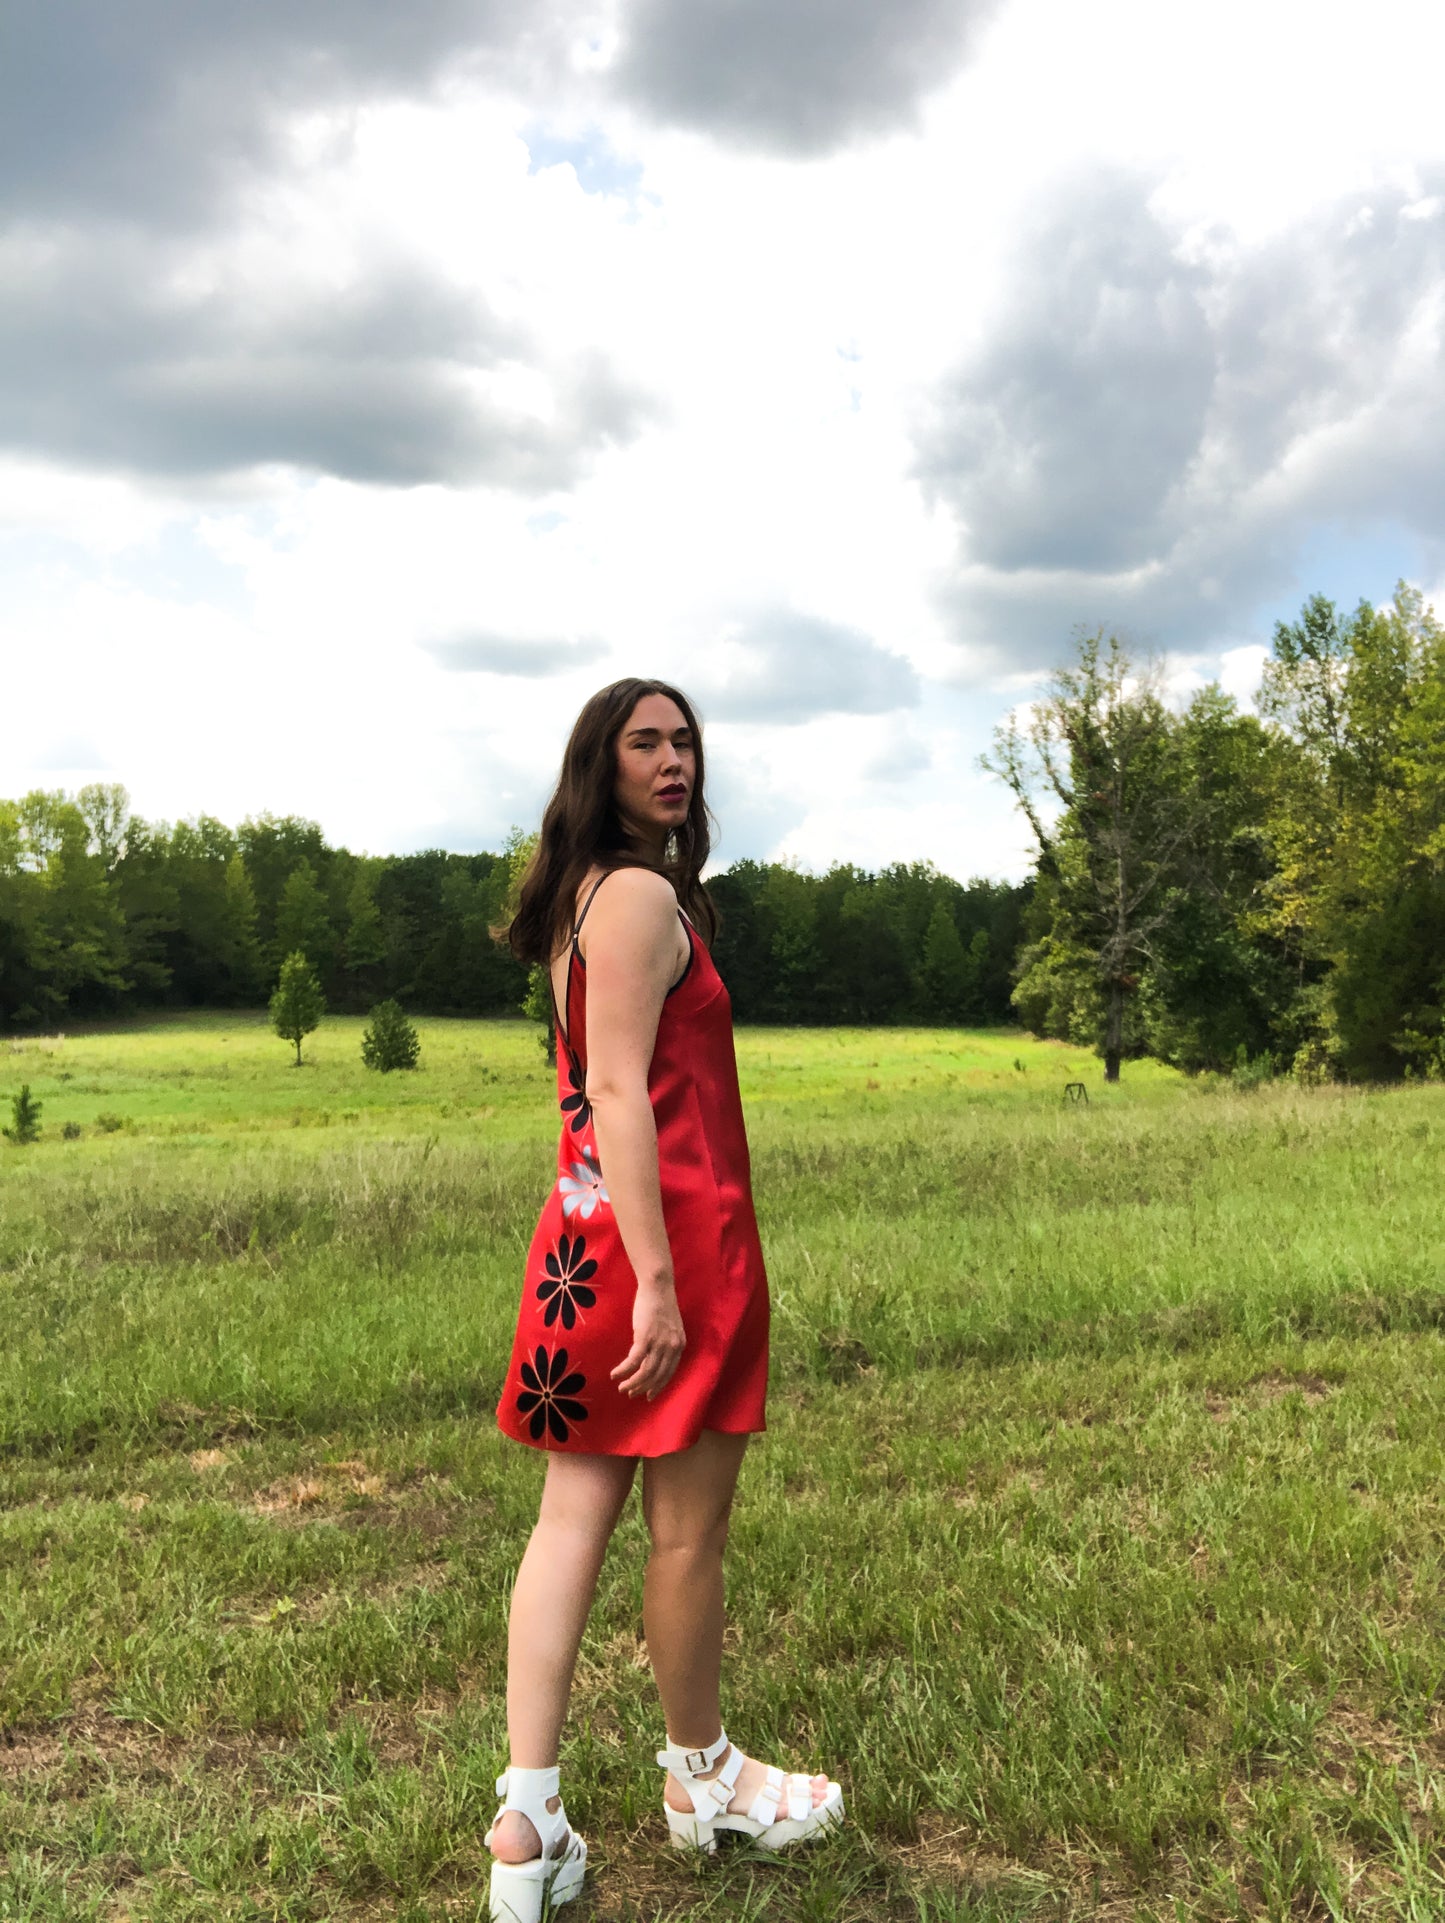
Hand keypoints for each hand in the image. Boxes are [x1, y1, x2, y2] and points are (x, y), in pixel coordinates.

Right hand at [611, 1282, 685, 1399]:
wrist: (658, 1286)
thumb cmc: (660, 1303)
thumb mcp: (669, 1327)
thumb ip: (664, 1343)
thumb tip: (651, 1356)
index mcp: (679, 1345)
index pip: (669, 1373)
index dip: (658, 1385)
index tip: (648, 1394)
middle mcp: (671, 1347)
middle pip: (657, 1376)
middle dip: (643, 1388)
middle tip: (631, 1393)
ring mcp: (659, 1343)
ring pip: (645, 1372)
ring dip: (632, 1383)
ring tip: (622, 1388)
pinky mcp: (645, 1337)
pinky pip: (633, 1361)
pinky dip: (624, 1370)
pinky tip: (615, 1374)